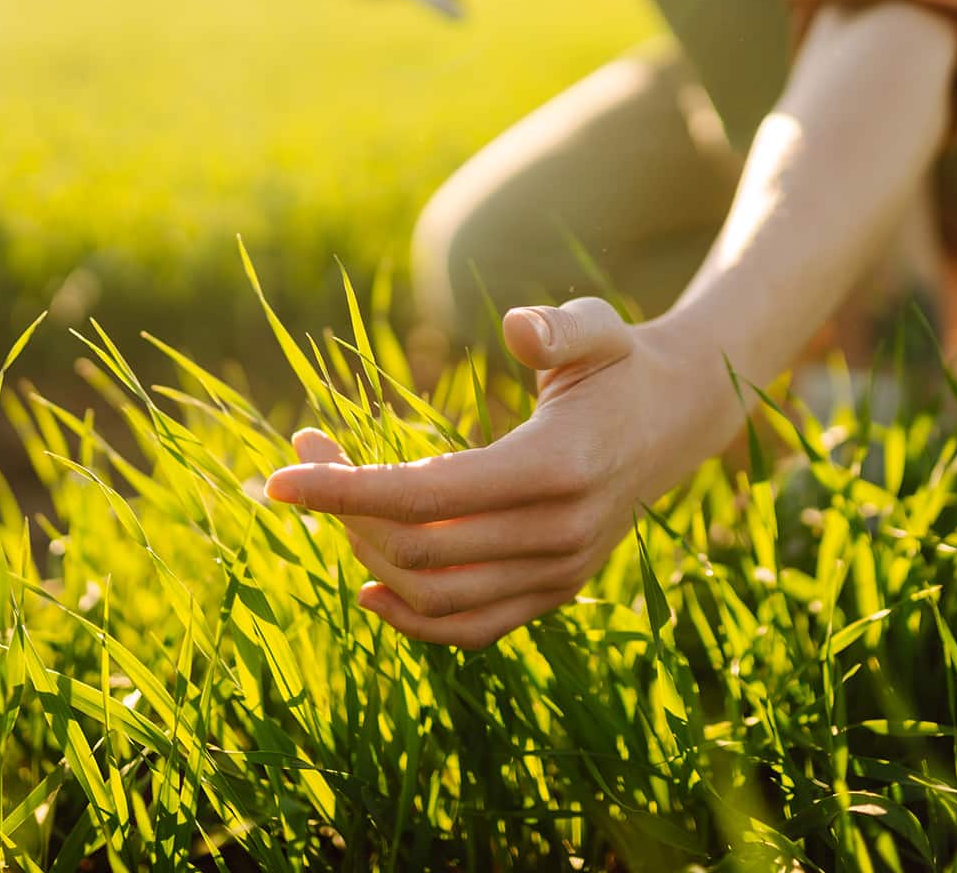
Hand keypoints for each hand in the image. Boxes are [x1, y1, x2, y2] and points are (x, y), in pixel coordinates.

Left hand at [265, 299, 738, 648]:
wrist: (677, 420)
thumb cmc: (620, 363)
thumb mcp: (599, 327)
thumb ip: (560, 327)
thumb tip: (518, 327)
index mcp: (557, 469)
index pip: (428, 497)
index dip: (346, 490)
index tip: (279, 476)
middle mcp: (558, 535)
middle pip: (419, 551)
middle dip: (344, 509)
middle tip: (306, 454)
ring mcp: (558, 574)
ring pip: (435, 598)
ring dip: (368, 556)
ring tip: (334, 502)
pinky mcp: (555, 593)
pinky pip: (473, 629)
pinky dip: (415, 622)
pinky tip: (368, 588)